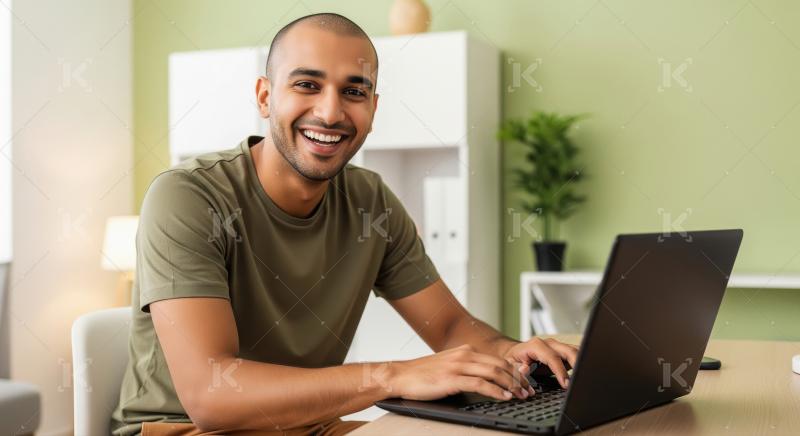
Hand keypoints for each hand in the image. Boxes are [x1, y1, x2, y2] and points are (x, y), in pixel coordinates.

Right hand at [390, 344, 533, 400]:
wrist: (400, 375)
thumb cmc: (422, 374)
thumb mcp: (448, 366)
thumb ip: (467, 368)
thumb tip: (488, 378)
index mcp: (465, 351)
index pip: (497, 359)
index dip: (514, 371)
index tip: (524, 382)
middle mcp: (464, 355)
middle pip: (500, 364)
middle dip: (518, 379)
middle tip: (528, 391)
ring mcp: (458, 366)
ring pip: (494, 372)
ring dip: (511, 385)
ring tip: (521, 395)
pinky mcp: (452, 379)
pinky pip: (480, 383)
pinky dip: (496, 391)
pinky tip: (504, 397)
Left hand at [503, 337, 578, 388]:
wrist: (514, 352)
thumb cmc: (513, 359)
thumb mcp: (510, 364)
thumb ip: (517, 368)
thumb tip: (525, 369)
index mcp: (536, 345)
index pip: (552, 357)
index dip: (560, 371)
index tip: (566, 384)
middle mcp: (549, 343)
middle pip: (568, 350)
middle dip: (577, 364)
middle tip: (580, 381)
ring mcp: (557, 346)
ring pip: (575, 350)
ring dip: (581, 362)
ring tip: (585, 377)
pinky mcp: (562, 351)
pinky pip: (575, 354)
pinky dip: (581, 362)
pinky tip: (584, 372)